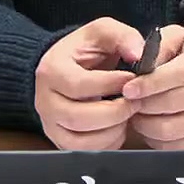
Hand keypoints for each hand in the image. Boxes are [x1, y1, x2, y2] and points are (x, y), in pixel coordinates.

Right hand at [33, 17, 146, 150]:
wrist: (65, 67)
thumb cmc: (85, 50)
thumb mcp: (102, 32)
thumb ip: (123, 37)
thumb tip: (139, 54)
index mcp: (51, 70)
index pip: (79, 85)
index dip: (110, 85)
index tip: (133, 79)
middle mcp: (44, 100)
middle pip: (78, 118)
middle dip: (115, 112)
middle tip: (136, 102)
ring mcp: (50, 124)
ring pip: (80, 141)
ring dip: (112, 131)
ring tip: (128, 115)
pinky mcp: (59, 140)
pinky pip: (84, 152)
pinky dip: (107, 144)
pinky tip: (118, 127)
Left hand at [122, 25, 183, 150]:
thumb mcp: (181, 39)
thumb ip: (159, 45)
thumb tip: (139, 65)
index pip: (176, 75)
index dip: (149, 84)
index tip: (128, 89)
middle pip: (169, 104)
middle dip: (142, 104)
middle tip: (129, 101)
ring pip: (168, 130)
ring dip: (145, 123)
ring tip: (138, 112)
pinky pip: (173, 147)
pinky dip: (155, 139)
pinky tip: (151, 125)